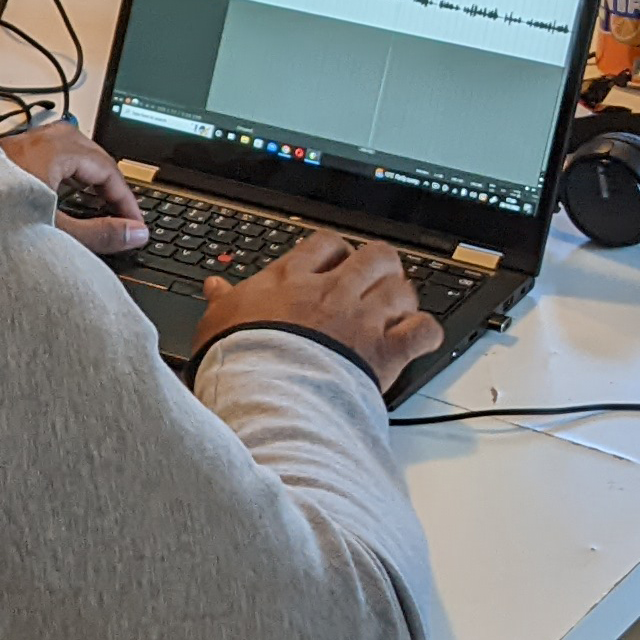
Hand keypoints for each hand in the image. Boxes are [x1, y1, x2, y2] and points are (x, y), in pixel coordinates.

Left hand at [0, 121, 145, 254]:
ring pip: (75, 152)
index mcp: (57, 149)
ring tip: (101, 206)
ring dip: (91, 179)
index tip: (135, 224)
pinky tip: (67, 194)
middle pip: (95, 156)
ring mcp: (27, 141)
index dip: (127, 201)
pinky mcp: (14, 151)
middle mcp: (43, 138)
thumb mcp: (54, 230)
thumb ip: (99, 234)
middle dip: (112, 187)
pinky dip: (70, 174)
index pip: (109, 171)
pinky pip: (55, 154)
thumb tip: (132, 235)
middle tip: (123, 216)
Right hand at [202, 231, 437, 383]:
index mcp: (293, 281)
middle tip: (377, 281)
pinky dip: (426, 333)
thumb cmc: (239, 362)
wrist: (266, 395)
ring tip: (398, 310)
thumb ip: (223, 302)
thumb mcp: (216, 323)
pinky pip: (422, 332)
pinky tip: (418, 338)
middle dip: (381, 266)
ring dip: (404, 298)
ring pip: (402, 289)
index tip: (336, 262)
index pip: (325, 244)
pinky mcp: (383, 353)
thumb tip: (214, 287)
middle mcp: (333, 293)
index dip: (337, 250)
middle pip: (375, 256)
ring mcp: (362, 320)